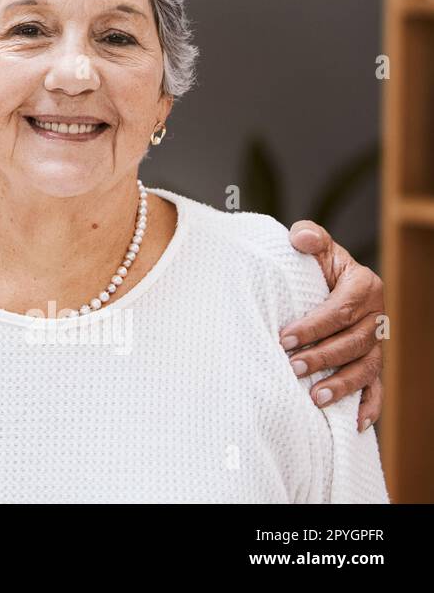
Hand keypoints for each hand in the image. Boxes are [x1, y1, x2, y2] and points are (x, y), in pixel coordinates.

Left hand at [281, 220, 384, 431]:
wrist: (327, 280)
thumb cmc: (317, 264)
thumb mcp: (316, 245)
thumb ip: (309, 237)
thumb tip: (300, 238)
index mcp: (365, 286)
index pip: (339, 311)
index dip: (312, 326)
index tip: (284, 337)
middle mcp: (376, 317)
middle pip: (352, 343)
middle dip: (322, 357)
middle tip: (293, 367)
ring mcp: (376, 344)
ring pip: (365, 368)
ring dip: (341, 385)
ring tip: (315, 397)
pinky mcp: (372, 363)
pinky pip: (376, 389)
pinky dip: (369, 407)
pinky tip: (354, 423)